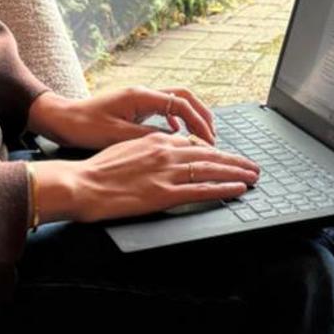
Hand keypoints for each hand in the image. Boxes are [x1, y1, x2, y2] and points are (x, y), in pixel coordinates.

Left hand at [26, 85, 215, 151]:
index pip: (182, 105)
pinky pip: (163, 109)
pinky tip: (177, 134)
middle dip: (202, 116)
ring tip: (202, 137)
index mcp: (141, 97)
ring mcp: (139, 98)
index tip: (209, 142)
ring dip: (191, 117)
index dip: (199, 124)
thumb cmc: (84, 127)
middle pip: (185, 97)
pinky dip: (176, 120)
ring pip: (175, 102)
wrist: (61, 119)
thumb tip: (175, 141)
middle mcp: (143, 93)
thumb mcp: (118, 136)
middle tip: (213, 137)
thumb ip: (148, 137)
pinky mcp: (134, 107)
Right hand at [31, 132, 259, 224]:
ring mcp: (167, 173)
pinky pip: (202, 189)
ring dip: (236, 172)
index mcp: (155, 140)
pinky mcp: (165, 193)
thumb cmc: (97, 170)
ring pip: (211, 169)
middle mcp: (165, 152)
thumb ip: (149, 149)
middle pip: (210, 154)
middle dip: (234, 160)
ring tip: (253, 175)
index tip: (227, 157)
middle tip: (252, 165)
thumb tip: (165, 150)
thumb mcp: (125, 148)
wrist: (81, 184)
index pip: (193, 143)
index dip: (214, 151)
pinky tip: (237, 188)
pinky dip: (223, 188)